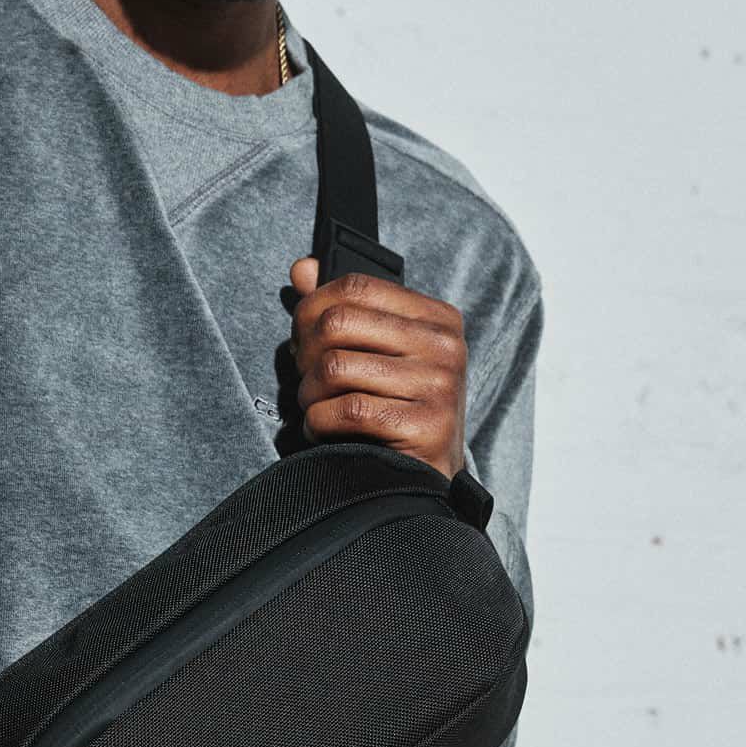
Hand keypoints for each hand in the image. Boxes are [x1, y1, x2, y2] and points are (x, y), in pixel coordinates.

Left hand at [287, 258, 467, 479]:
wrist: (425, 477)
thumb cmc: (397, 410)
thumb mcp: (376, 354)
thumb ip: (342, 309)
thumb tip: (302, 269)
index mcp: (436, 317)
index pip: (355, 286)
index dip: (311, 310)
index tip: (301, 339)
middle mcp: (444, 346)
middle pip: (338, 323)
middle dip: (305, 354)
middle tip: (306, 378)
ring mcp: (438, 385)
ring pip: (336, 368)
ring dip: (309, 394)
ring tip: (315, 407)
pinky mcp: (425, 426)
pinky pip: (347, 410)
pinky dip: (319, 423)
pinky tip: (323, 430)